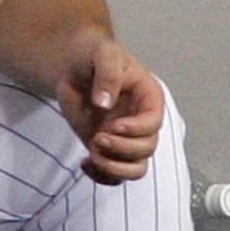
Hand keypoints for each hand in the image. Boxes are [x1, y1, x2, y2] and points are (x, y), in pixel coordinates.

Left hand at [56, 36, 164, 184]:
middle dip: (122, 149)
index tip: (113, 126)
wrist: (76, 67)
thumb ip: (107, 74)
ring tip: (92, 156)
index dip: (136, 129)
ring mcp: (125, 138)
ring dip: (115, 168)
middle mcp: (141, 122)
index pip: (153, 123)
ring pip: (136, 168)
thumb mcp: (102, 54)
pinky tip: (85, 163)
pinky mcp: (108, 149)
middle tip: (97, 138)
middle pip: (147, 149)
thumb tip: (104, 103)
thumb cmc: (95, 56)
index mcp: (148, 99)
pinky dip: (102, 176)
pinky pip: (114, 174)